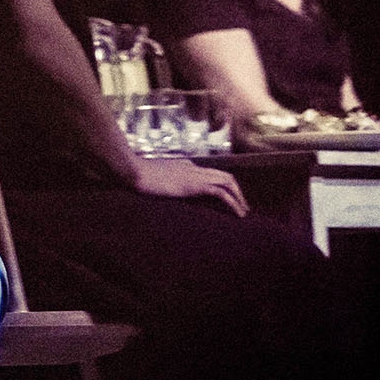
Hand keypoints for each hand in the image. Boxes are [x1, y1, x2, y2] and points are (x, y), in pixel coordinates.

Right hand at [131, 155, 248, 216]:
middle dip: (237, 191)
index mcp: (185, 165)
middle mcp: (194, 167)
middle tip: (243, 206)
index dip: (221, 186)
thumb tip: (164, 188)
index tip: (226, 200)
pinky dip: (233, 203)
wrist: (135, 171)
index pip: (210, 174)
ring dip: (239, 197)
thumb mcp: (154, 178)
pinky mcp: (195, 185)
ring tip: (244, 211)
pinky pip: (221, 193)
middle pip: (224, 175)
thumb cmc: (138, 175)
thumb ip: (163, 180)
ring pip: (227, 181)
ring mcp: (195, 175)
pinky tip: (237, 214)